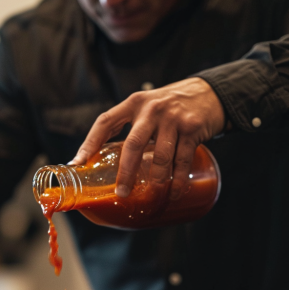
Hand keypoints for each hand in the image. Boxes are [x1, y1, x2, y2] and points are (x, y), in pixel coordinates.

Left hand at [72, 78, 224, 199]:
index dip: (89, 143)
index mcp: (134, 103)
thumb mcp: (147, 107)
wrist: (210, 93)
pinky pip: (182, 161)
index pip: (105, 122)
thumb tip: (108, 158)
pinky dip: (178, 181)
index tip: (78, 164)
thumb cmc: (171, 106)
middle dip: (126, 172)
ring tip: (151, 196)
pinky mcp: (193, 128)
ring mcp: (173, 118)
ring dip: (155, 181)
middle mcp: (152, 109)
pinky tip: (175, 193)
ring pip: (160, 157)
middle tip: (121, 193)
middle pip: (133, 144)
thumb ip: (131, 127)